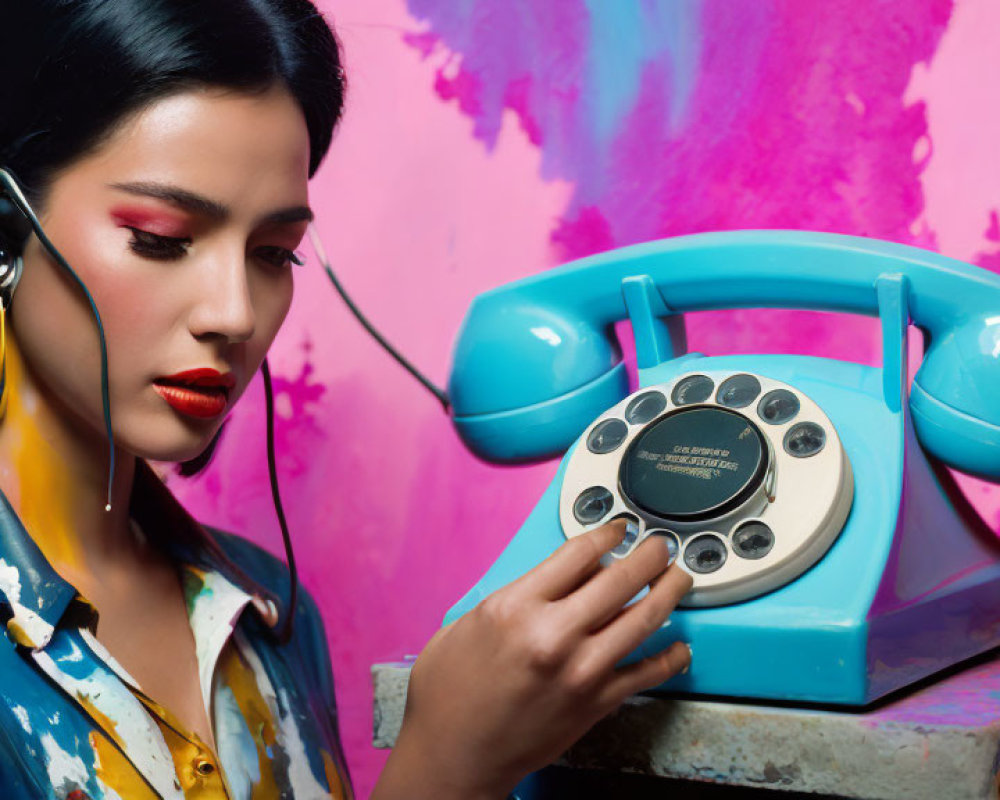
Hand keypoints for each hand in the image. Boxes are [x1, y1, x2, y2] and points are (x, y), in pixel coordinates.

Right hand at [373, 520, 692, 799]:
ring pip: (643, 619)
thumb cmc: (449, 691)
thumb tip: (565, 577)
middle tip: (660, 547)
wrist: (453, 754)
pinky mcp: (596, 704)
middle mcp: (553, 635)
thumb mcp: (469, 621)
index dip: (606, 533)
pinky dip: (671, 657)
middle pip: (620, 578)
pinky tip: (680, 646)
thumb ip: (518, 594)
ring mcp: (581, 671)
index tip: (618, 530)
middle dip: (649, 555)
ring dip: (668, 592)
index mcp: (516, 607)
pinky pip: (647, 673)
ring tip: (679, 578)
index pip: (578, 553)